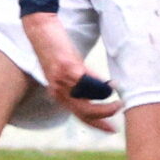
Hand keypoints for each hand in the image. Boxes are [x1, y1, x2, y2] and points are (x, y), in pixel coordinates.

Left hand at [24, 14, 122, 129]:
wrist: (39, 29)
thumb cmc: (55, 47)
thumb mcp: (70, 68)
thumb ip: (83, 80)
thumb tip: (104, 88)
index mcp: (59, 94)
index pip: (79, 116)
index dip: (97, 124)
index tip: (112, 129)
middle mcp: (59, 91)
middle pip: (84, 112)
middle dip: (104, 115)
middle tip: (120, 110)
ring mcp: (62, 80)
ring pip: (86, 101)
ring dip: (105, 104)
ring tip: (118, 100)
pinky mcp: (67, 67)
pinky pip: (87, 83)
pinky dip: (101, 86)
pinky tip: (110, 84)